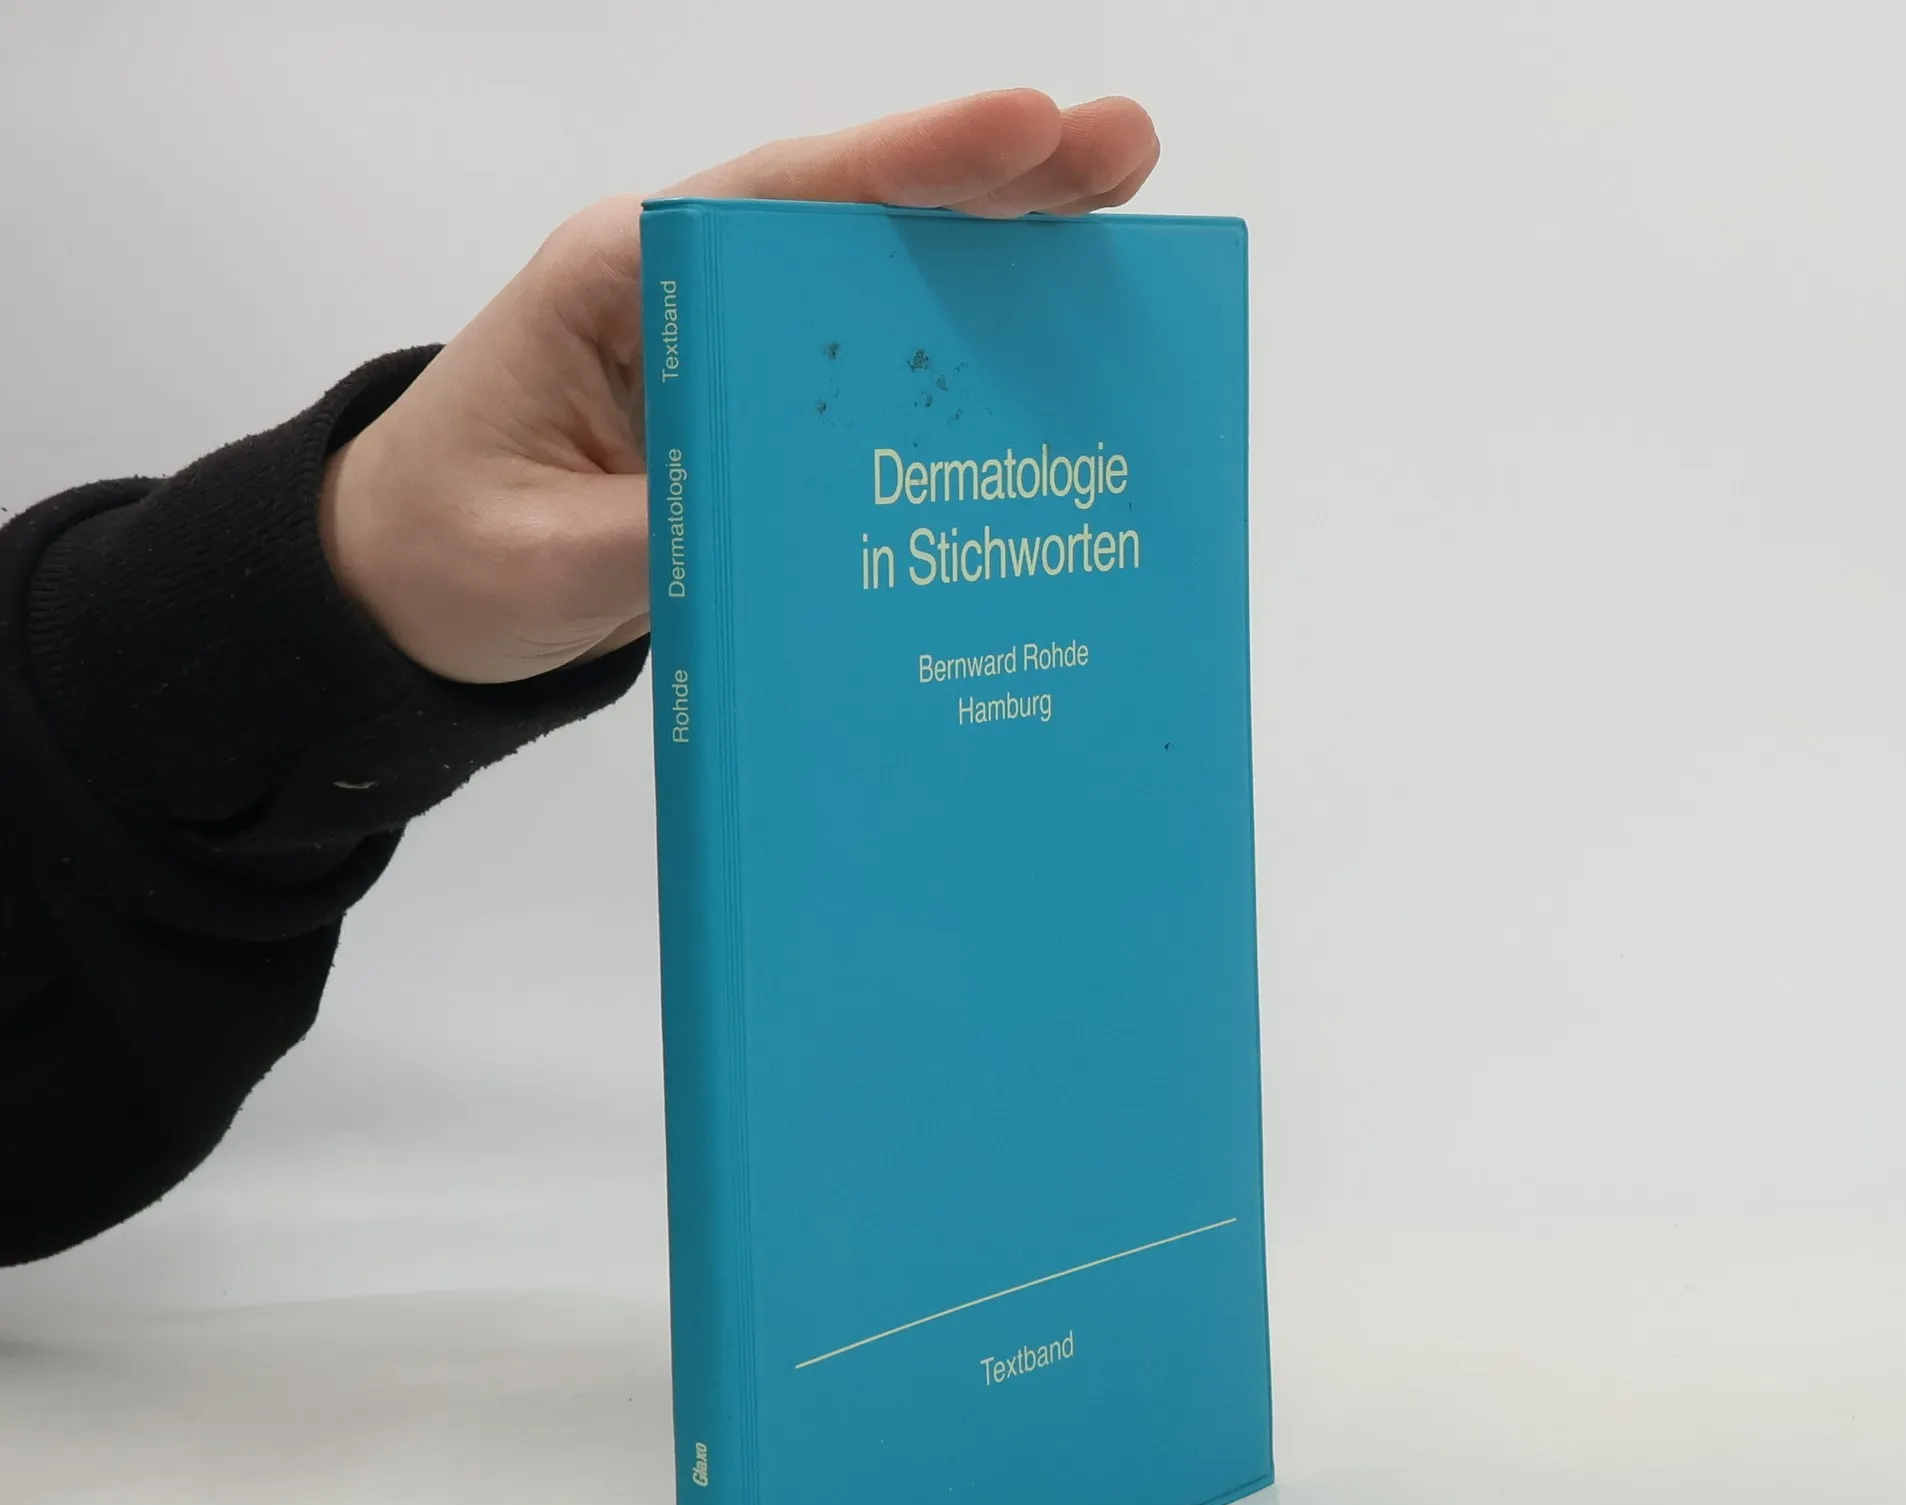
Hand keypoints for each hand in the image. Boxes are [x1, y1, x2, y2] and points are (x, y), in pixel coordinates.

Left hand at [319, 90, 1159, 684]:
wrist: (403, 596)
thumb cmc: (442, 554)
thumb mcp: (538, 560)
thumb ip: (658, 536)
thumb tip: (798, 528)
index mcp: (623, 281)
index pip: (783, 201)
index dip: (911, 164)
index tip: (1027, 127)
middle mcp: (689, 292)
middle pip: (855, 218)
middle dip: (990, 182)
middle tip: (1123, 150)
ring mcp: (729, 353)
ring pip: (876, 285)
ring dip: (994, 260)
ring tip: (1118, 229)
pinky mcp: (754, 420)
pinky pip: (867, 377)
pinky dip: (954, 363)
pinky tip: (1041, 366)